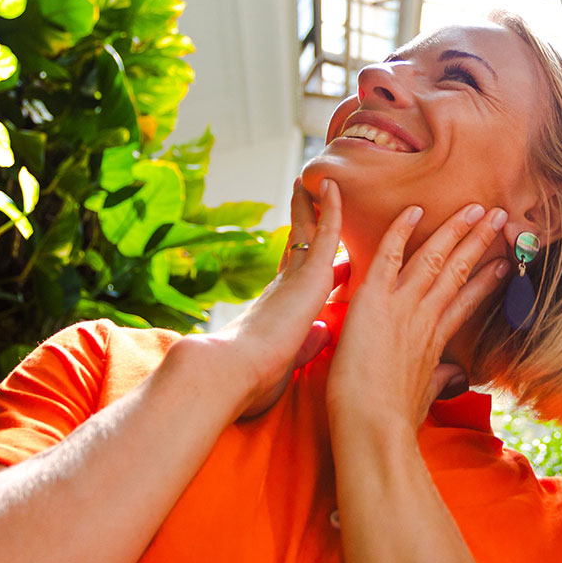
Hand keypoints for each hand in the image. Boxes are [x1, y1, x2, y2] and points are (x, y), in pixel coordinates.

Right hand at [206, 179, 345, 419]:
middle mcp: (286, 287)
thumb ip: (307, 346)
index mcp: (279, 310)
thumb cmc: (251, 381)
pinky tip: (332, 185)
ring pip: (311, 232)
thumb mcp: (288, 362)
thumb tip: (324, 333)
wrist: (229, 372)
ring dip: (316, 206)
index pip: (294, 277)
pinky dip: (331, 208)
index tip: (308, 243)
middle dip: (304, 222)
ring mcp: (297, 278)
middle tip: (308, 197)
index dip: (303, 258)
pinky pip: (325, 232)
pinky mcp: (309, 274)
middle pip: (300, 246)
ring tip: (321, 181)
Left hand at [325, 203, 511, 435]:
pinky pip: (388, 256)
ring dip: (456, 230)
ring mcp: (402, 306)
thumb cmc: (393, 421)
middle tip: (499, 218)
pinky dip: (399, 231)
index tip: (503, 262)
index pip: (466, 301)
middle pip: (458, 271)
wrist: (373, 427)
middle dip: (480, 242)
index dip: (486, 280)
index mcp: (435, 340)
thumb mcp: (424, 398)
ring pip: (433, 258)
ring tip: (475, 209)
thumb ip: (439, 380)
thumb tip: (457, 376)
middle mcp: (424, 317)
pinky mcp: (374, 300)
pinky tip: (415, 209)